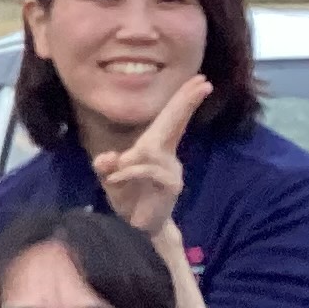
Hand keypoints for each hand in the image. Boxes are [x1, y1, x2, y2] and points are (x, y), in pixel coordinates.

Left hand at [90, 76, 208, 238]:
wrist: (134, 228)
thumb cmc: (126, 198)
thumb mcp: (110, 179)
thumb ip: (105, 165)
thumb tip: (106, 157)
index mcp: (156, 149)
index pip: (170, 119)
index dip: (182, 100)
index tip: (200, 80)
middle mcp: (167, 156)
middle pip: (175, 123)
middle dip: (185, 101)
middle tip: (203, 82)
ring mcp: (171, 171)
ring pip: (151, 150)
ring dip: (131, 159)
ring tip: (115, 173)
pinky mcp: (171, 186)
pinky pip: (149, 170)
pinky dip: (130, 172)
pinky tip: (117, 178)